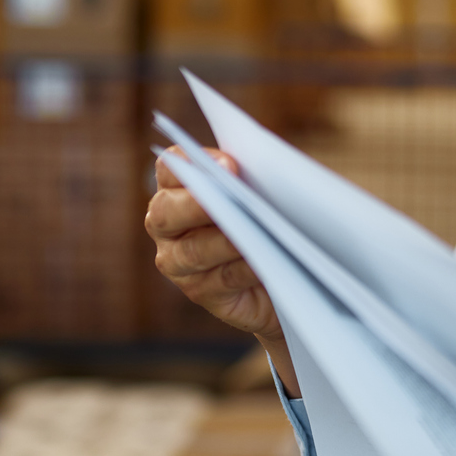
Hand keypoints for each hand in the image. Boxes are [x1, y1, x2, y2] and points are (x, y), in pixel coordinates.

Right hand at [145, 148, 297, 391]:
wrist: (289, 268)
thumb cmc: (271, 216)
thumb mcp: (263, 191)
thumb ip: (254, 177)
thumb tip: (269, 171)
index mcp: (176, 188)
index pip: (169, 168)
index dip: (191, 163)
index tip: (229, 166)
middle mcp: (166, 225)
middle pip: (166, 212)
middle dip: (197, 204)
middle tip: (231, 198)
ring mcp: (178, 262)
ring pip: (194, 251)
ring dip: (226, 241)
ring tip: (255, 233)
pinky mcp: (201, 291)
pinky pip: (221, 279)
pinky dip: (245, 268)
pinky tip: (265, 260)